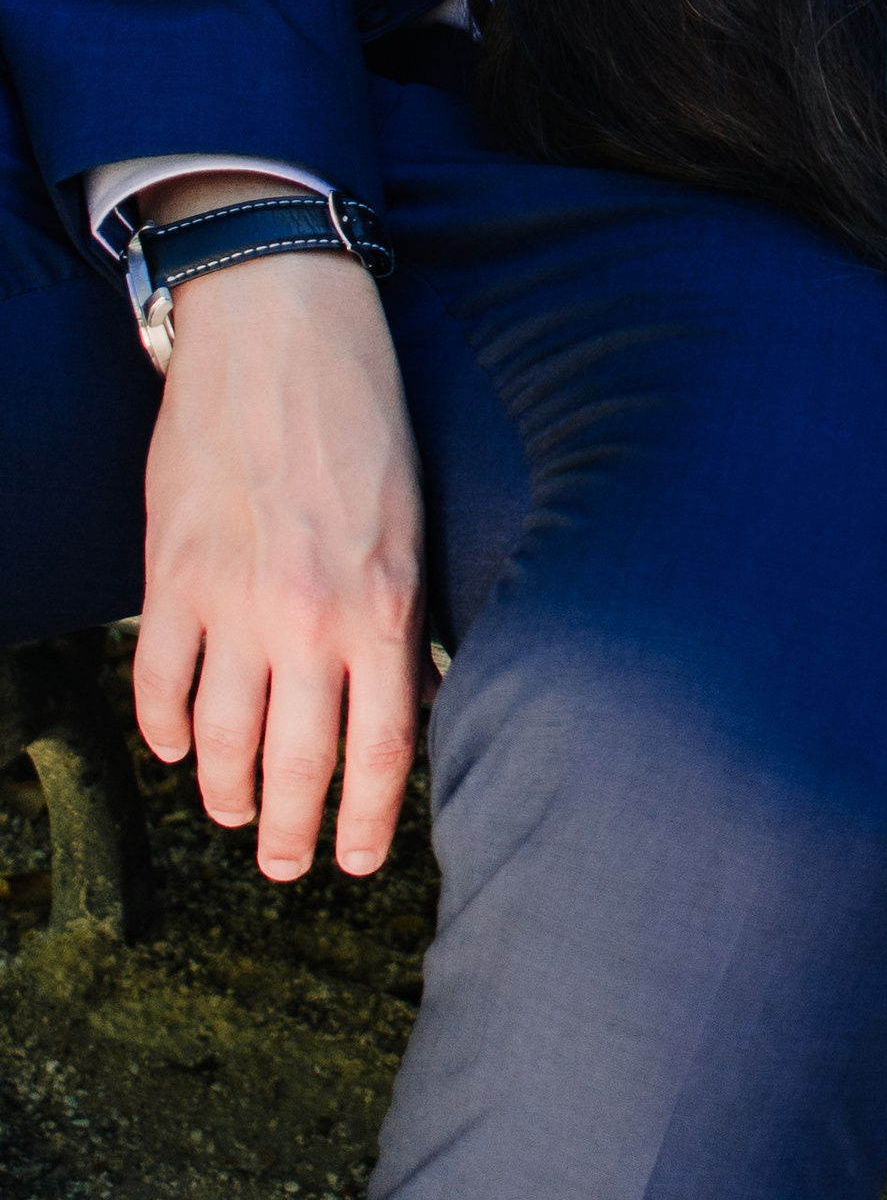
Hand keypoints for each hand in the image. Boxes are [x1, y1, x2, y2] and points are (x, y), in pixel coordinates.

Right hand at [131, 217, 424, 883]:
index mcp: (385, 608)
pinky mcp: (173, 575)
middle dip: (292, 830)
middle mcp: (310, 620)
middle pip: (297, 762)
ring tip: (233, 815)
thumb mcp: (413, 523)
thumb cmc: (365, 417)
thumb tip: (398, 698)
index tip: (358, 861)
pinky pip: (159, 680)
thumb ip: (400, 616)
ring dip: (225, 793)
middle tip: (286, 865)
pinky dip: (160, 727)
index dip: (369, 821)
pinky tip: (170, 746)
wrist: (283, 334)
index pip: (381, 751)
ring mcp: (235, 602)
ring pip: (220, 739)